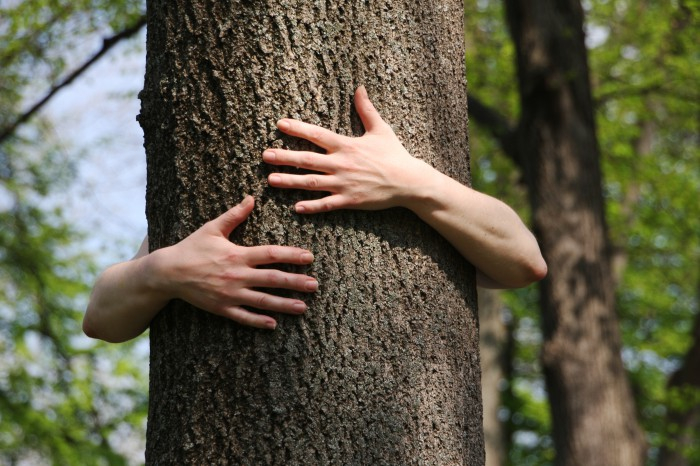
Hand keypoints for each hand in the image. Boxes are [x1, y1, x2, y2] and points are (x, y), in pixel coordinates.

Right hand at [151, 196, 317, 329]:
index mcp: (238, 254)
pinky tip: (273, 324)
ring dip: (284, 304)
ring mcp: (230, 294)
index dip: (292, 256)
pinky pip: (243, 317)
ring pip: (262, 301)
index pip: (271, 254)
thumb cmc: (191, 248)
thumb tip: (251, 198)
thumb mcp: (212, 228)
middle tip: (314, 285)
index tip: (310, 258)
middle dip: (295, 282)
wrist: (167, 272)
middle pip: (272, 279)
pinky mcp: (221, 308)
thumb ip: (234, 215)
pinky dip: (258, 321)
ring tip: (303, 307)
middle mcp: (237, 275)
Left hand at [263, 86, 432, 212]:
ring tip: (271, 180)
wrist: (409, 182)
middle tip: (265, 155)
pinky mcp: (350, 200)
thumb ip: (366, 109)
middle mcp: (342, 164)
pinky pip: (327, 204)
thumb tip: (360, 88)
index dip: (297, 128)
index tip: (279, 124)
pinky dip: (311, 207)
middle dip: (284, 157)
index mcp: (347, 145)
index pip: (317, 135)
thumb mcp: (381, 129)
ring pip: (312, 182)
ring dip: (290, 181)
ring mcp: (345, 184)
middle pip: (308, 159)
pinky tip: (296, 208)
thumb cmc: (395, 154)